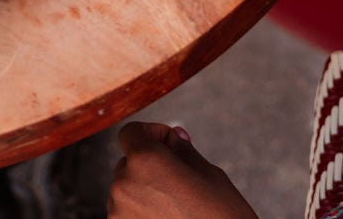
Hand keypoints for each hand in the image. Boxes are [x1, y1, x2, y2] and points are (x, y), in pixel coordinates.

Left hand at [107, 122, 257, 218]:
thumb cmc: (222, 217)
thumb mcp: (209, 174)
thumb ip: (183, 151)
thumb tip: (173, 136)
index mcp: (145, 160)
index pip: (130, 133)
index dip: (150, 134)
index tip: (168, 145)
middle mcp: (124, 183)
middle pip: (129, 163)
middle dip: (149, 166)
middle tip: (179, 183)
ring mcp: (119, 211)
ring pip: (127, 190)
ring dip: (144, 192)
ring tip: (175, 208)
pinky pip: (127, 213)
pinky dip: (142, 214)